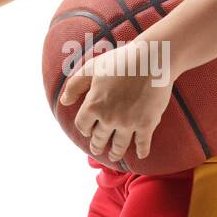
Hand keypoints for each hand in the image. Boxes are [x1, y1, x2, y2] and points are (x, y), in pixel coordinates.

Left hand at [59, 39, 173, 160]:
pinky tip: (140, 155)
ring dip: (115, 153)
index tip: (87, 130)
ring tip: (114, 157)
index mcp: (93, 105)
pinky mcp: (147, 124)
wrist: (151, 60)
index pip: (82, 125)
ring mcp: (128, 123)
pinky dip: (141, 151)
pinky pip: (142, 143)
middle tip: (97, 149)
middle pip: (99, 138)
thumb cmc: (120, 61)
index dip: (83, 128)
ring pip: (119, 145)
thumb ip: (75, 85)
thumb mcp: (91, 68)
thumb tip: (64, 102)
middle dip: (97, 145)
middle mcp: (109, 118)